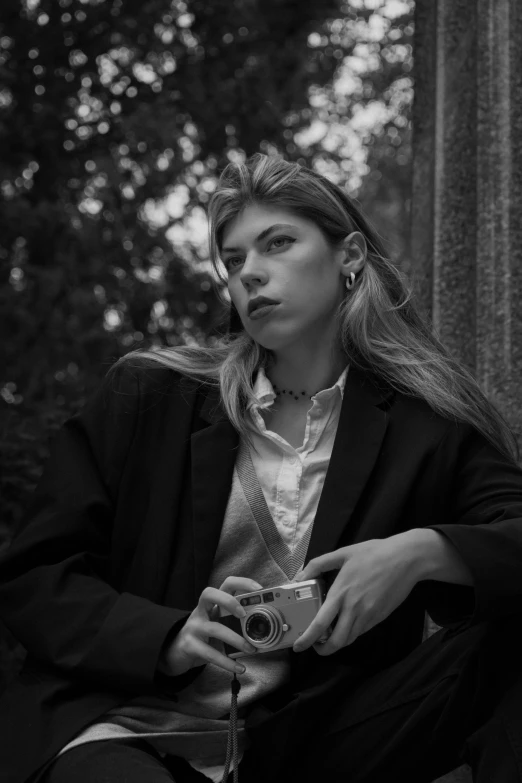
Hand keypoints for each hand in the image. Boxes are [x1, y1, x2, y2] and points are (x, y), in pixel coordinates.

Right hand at [157, 576, 262, 676]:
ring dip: (236, 639)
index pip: (226, 584)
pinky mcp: (190, 645)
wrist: (176, 652)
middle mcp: (201, 611)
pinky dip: (227, 662)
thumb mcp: (218, 625)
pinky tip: (239, 668)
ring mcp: (194, 627)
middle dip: (229, 601)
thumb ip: (236, 625)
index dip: (243, 583)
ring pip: (215, 628)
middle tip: (244, 614)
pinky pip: (210, 653)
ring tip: (251, 649)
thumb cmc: (203, 636)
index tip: (259, 590)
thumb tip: (262, 632)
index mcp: (212, 604)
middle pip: (209, 594)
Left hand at [292, 536, 418, 654]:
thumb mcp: (343, 553)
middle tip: (316, 645)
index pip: (320, 624)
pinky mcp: (379, 617)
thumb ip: (318, 564)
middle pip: (336, 641)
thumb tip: (300, 576)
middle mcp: (353, 608)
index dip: (307, 639)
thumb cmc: (373, 553)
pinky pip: (361, 632)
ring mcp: (368, 615)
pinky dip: (351, 634)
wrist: (405, 559)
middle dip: (323, 649)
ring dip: (337, 643)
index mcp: (341, 592)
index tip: (298, 646)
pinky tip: (346, 625)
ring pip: (349, 640)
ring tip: (329, 636)